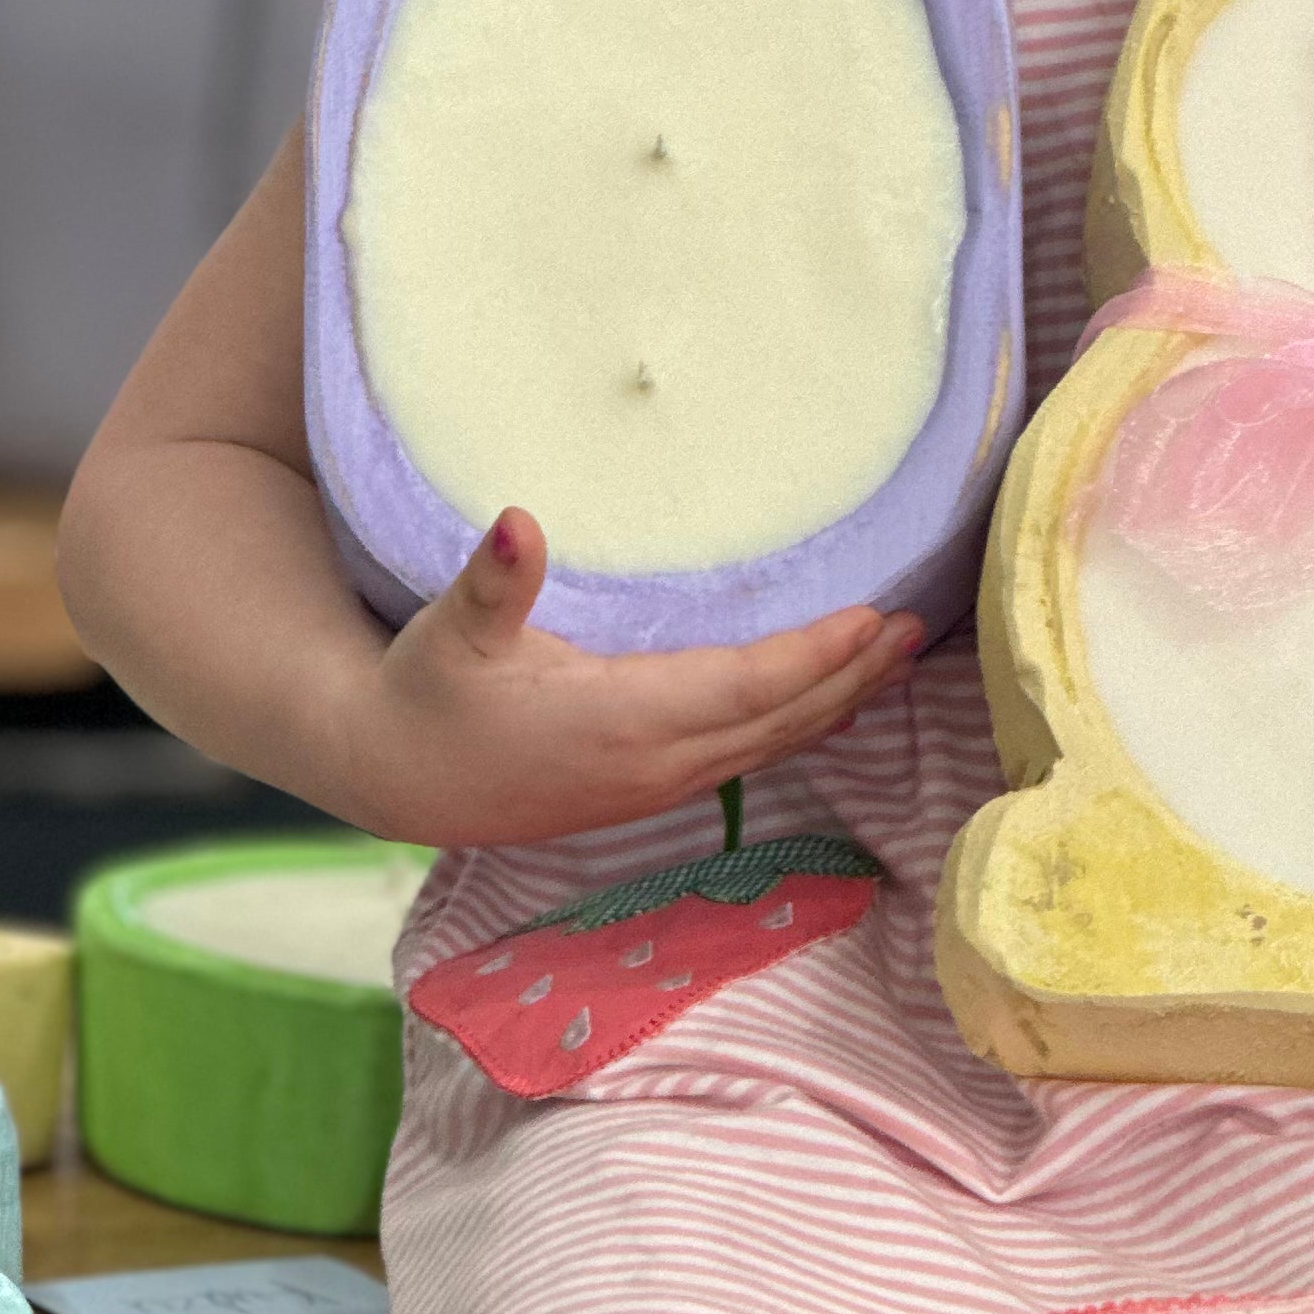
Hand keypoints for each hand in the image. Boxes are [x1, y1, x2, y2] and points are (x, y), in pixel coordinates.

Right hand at [339, 506, 920, 849]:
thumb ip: (493, 582)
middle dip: (851, 675)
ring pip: (771, 744)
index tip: (870, 617)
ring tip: (895, 656)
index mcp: (619, 721)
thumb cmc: (427, 693)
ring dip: (838, 701)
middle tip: (915, 624)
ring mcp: (657, 785)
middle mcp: (654, 763)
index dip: (813, 656)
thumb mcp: (451, 633)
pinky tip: (830, 704)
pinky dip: (799, 724)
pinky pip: (748, 756)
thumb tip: (517, 524)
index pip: (743, 689)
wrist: (397, 778)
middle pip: (779, 720)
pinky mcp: (650, 790)